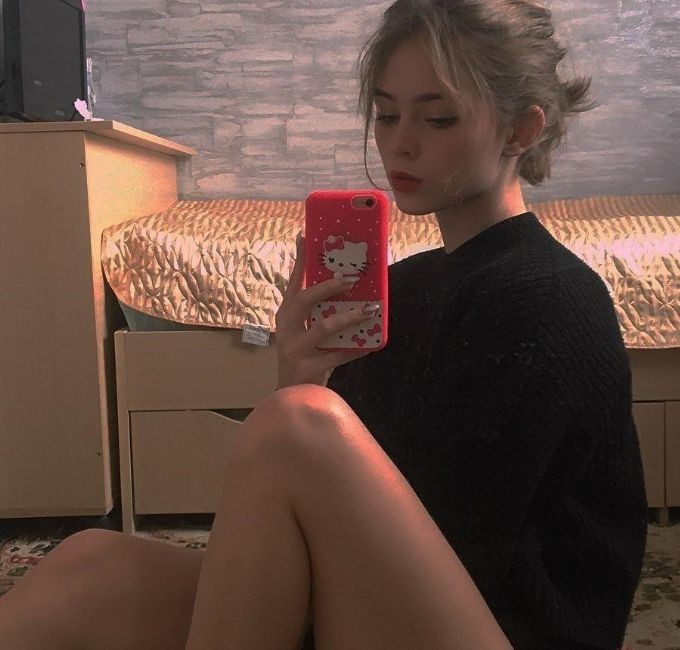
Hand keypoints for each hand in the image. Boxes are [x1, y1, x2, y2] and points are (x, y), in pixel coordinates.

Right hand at [275, 232, 375, 389]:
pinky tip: (372, 343)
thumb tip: (341, 283)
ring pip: (324, 328)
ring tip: (370, 310)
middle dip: (328, 288)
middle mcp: (287, 329)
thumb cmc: (303, 355)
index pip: (293, 283)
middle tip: (350, 279)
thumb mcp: (302, 329)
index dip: (299, 261)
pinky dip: (357, 348)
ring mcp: (296, 349)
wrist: (292, 394)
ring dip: (349, 317)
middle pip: (304, 300)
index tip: (305, 237)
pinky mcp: (309, 367)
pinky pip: (339, 355)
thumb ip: (316, 309)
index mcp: (285, 315)